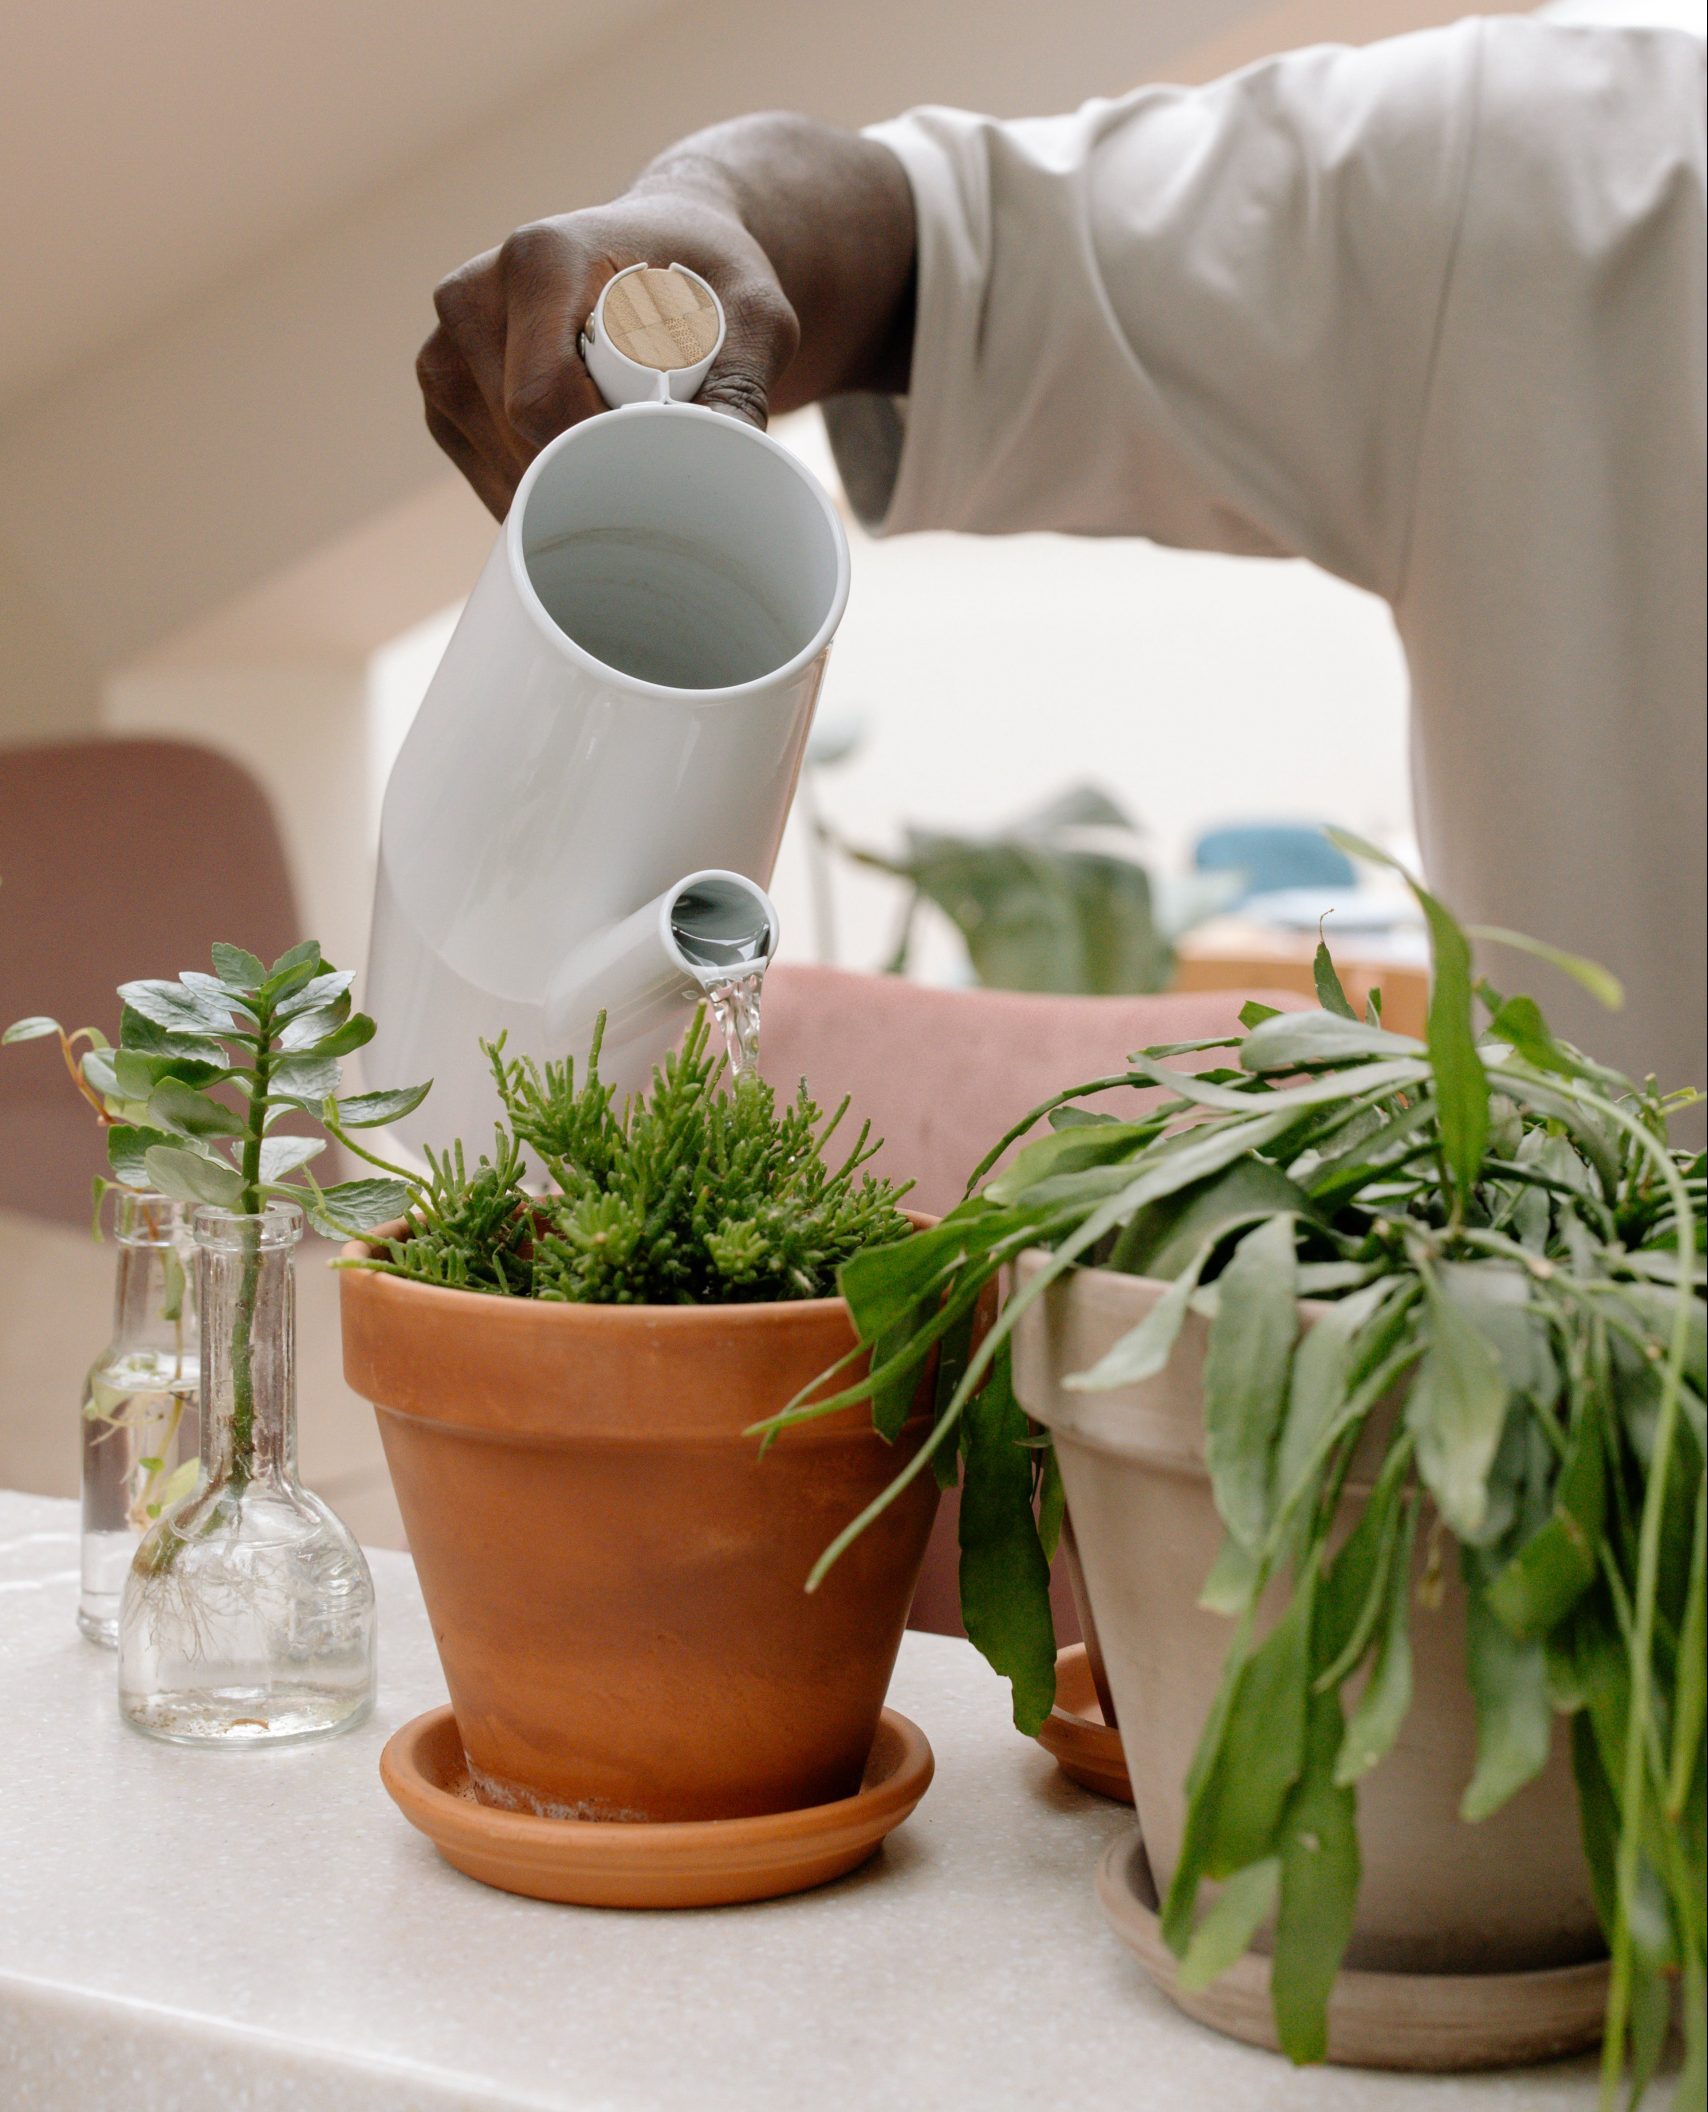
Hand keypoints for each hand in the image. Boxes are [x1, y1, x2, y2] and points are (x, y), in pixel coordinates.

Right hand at [417, 183, 799, 518]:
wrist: (664, 248)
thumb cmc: (706, 279)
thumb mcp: (753, 316)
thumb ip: (743, 387)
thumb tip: (720, 466)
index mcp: (539, 259)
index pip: (541, 398)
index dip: (595, 453)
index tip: (653, 468)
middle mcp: (474, 292)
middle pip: (514, 433)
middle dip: (582, 471)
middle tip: (650, 470)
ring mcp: (446, 338)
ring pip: (493, 458)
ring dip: (557, 483)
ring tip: (619, 458)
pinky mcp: (444, 380)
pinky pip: (478, 464)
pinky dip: (531, 485)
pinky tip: (579, 472)